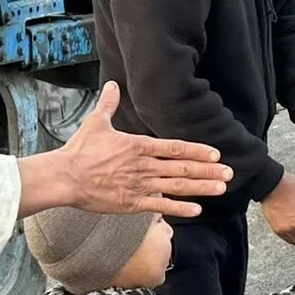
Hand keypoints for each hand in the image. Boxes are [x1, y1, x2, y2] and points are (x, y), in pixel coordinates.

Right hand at [18, 83, 231, 217]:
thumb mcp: (96, 123)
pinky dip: (180, 209)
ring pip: (177, 187)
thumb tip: (111, 84)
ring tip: (221, 188)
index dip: (197, 151)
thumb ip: (108, 104)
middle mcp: (144, 166)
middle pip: (182, 168)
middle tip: (229, 172)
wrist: (65, 177)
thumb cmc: (79, 151)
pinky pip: (161, 206)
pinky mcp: (132, 203)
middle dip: (208, 170)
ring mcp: (140, 185)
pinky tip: (197, 210)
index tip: (216, 153)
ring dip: (201, 187)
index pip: (175, 148)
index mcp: (138, 146)